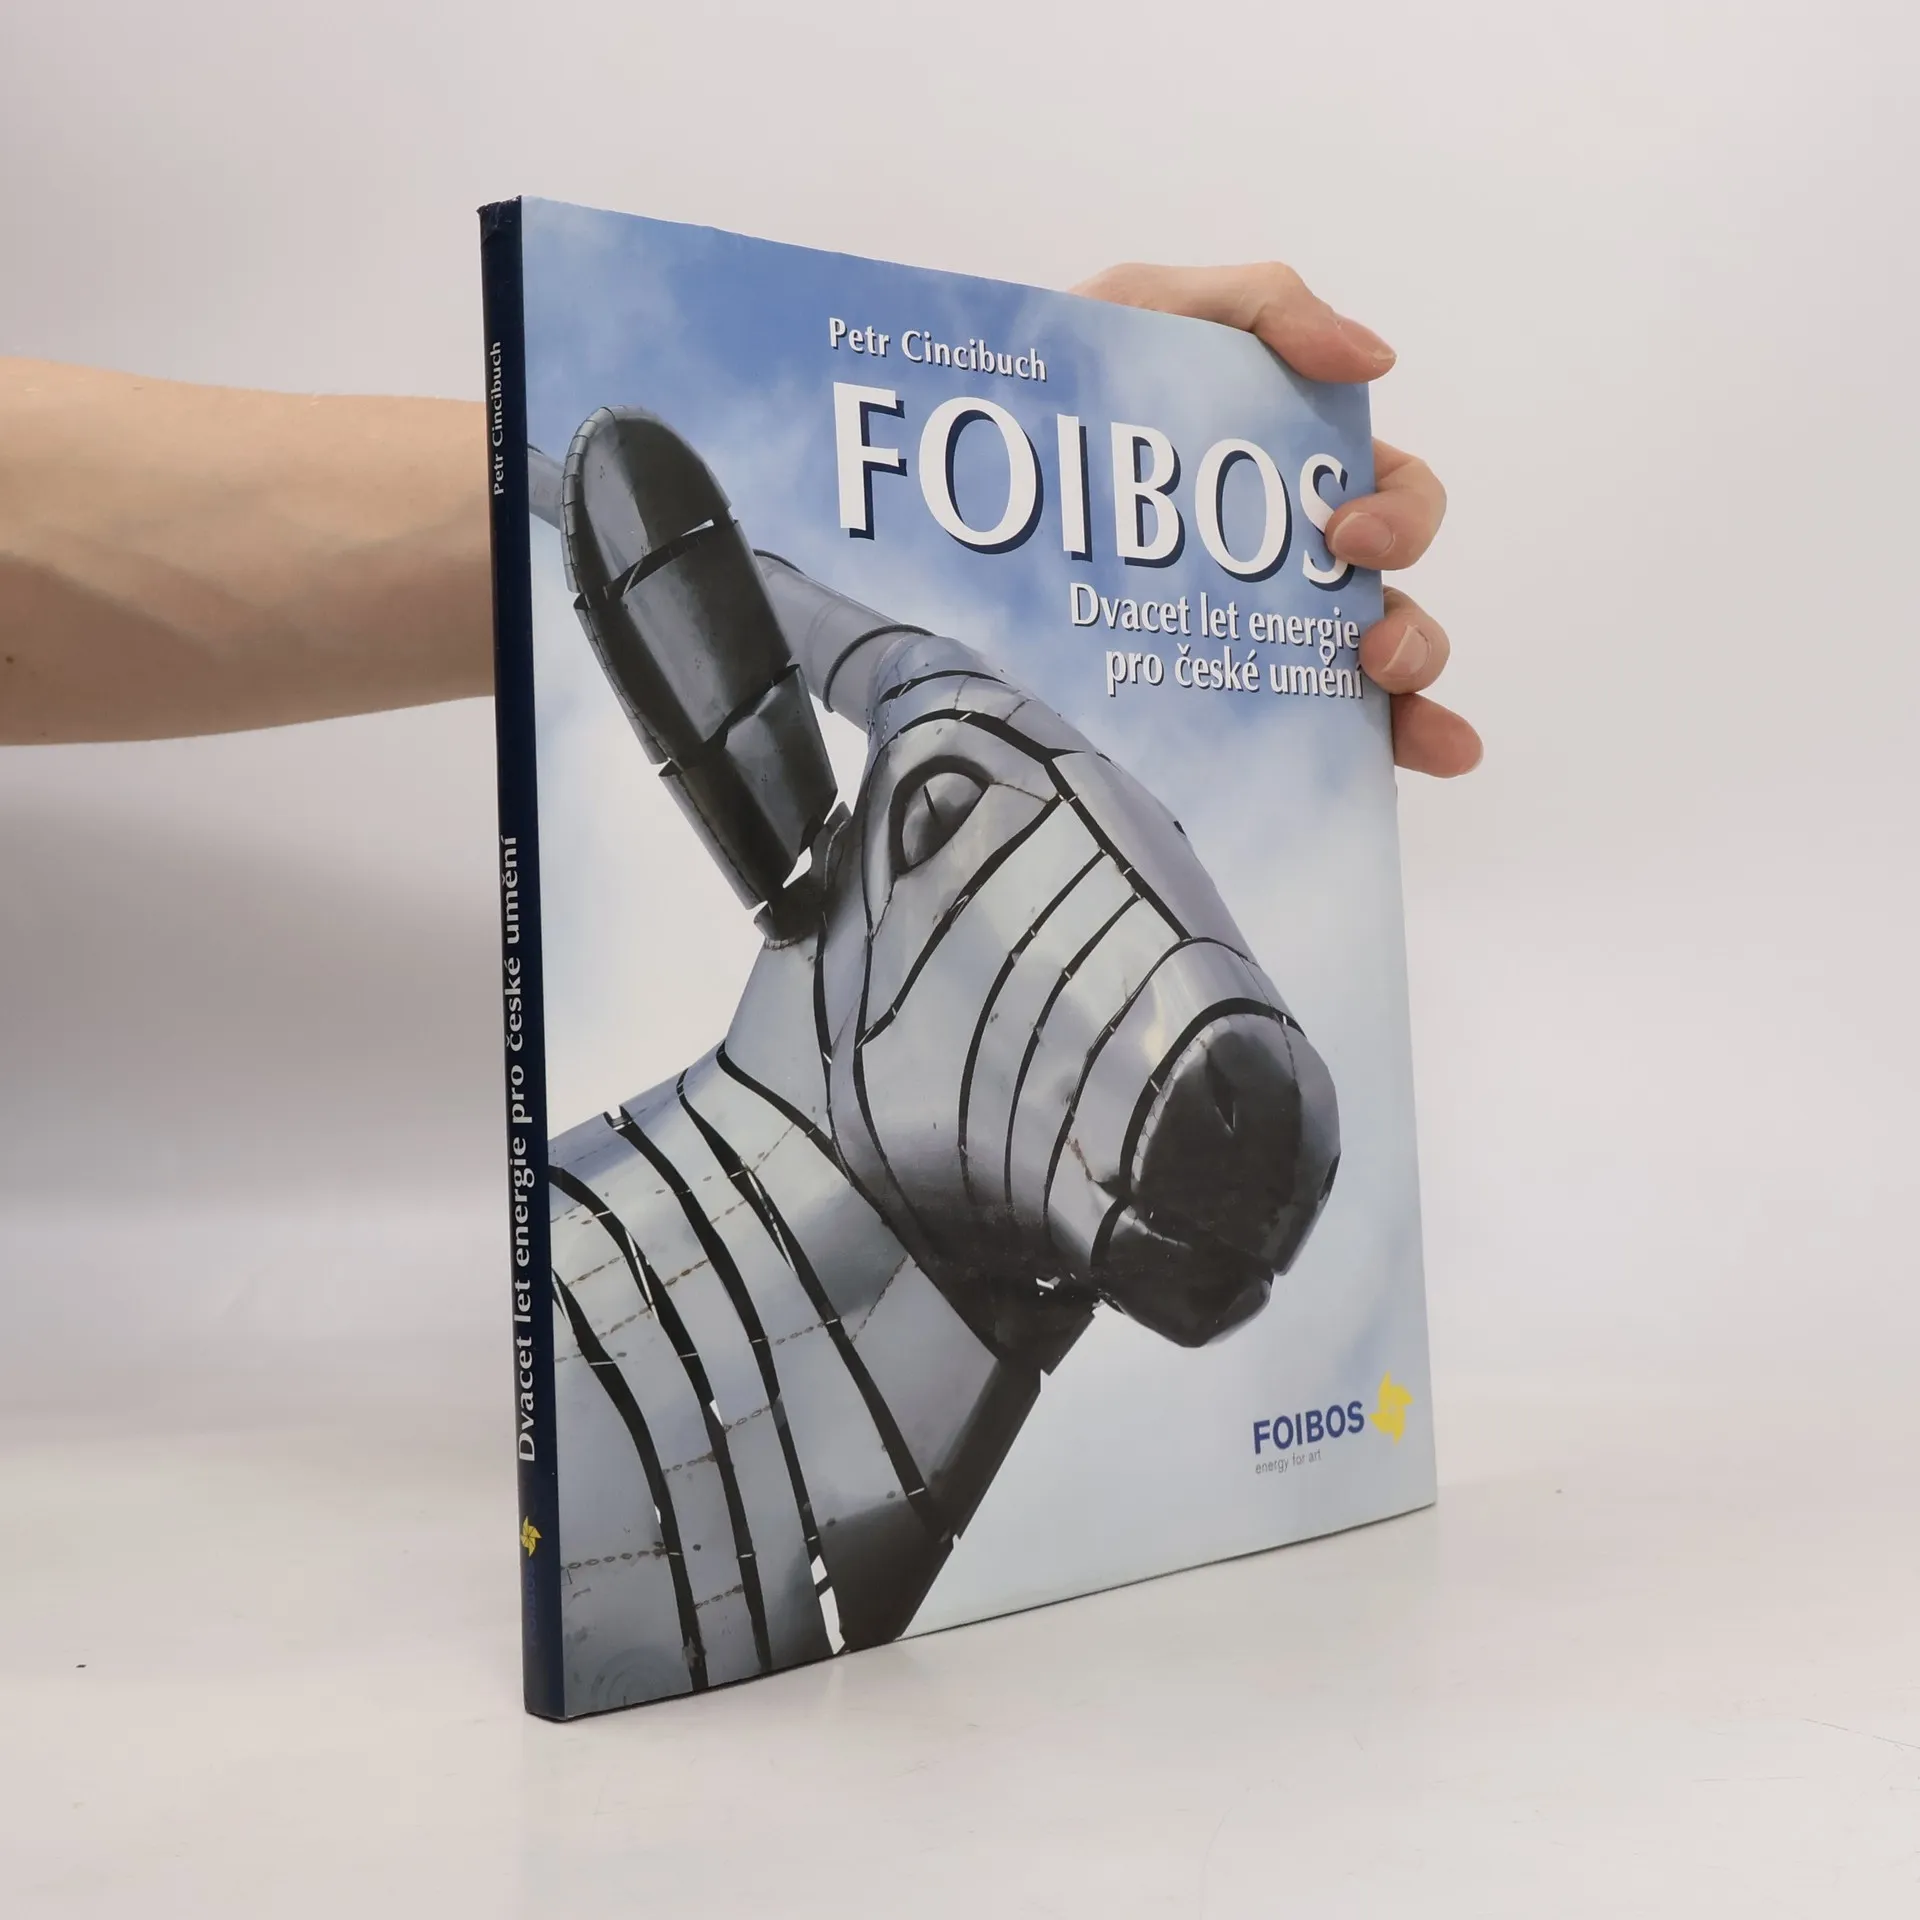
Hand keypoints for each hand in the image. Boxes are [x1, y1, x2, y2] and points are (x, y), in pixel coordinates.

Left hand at [1073, 263, 1480, 777]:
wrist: (929, 491)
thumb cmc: (1050, 384)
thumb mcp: (1146, 307)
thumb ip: (1261, 305)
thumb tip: (1373, 360)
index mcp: (1283, 480)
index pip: (1387, 495)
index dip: (1400, 513)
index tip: (1343, 532)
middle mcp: (1279, 569)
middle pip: (1390, 601)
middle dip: (1410, 617)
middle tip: (1362, 624)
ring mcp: (1239, 644)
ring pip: (1366, 675)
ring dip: (1407, 678)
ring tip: (1385, 685)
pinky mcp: (1199, 708)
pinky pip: (1304, 741)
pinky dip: (1386, 748)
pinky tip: (1436, 755)